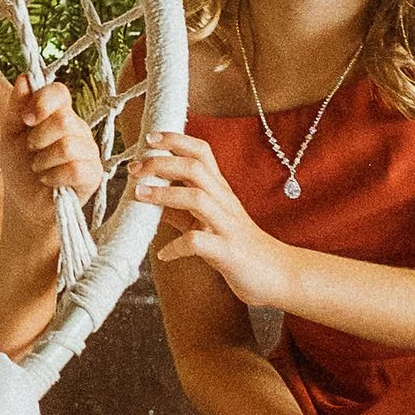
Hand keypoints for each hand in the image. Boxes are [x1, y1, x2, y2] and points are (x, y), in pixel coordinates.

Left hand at [0, 75, 102, 229]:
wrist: (23, 202)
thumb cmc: (19, 165)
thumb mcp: (10, 133)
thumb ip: (17, 106)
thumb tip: (25, 77)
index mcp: (58, 113)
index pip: (59, 92)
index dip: (43, 101)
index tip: (26, 119)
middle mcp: (77, 128)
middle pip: (63, 120)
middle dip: (37, 138)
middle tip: (31, 150)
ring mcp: (88, 151)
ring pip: (68, 146)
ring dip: (43, 160)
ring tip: (39, 168)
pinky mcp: (93, 174)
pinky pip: (76, 169)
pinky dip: (54, 176)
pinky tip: (48, 180)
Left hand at [135, 129, 293, 311]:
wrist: (280, 275)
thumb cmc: (241, 247)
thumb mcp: (211, 222)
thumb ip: (183, 209)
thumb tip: (151, 197)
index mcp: (221, 191)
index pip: (201, 152)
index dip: (175, 140)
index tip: (149, 139)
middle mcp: (225, 202)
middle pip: (194, 168)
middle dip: (161, 163)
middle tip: (134, 170)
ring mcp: (228, 226)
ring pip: (197, 198)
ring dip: (164, 195)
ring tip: (139, 197)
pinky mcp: (228, 252)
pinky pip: (199, 242)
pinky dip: (176, 246)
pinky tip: (163, 253)